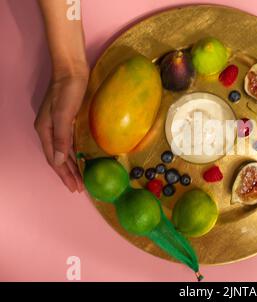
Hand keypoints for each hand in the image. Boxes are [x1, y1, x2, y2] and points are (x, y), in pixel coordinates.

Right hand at [34, 68, 88, 192]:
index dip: (64, 174)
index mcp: (45, 130)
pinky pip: (69, 143)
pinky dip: (74, 154)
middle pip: (58, 158)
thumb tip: (59, 161)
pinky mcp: (67, 120)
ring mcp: (58, 125)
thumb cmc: (68, 90)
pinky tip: (80, 159)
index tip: (73, 187)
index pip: (54, 159)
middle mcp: (49, 130)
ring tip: (79, 179)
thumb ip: (61, 138)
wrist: (72, 69)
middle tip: (78, 188)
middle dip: (67, 174)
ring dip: (71, 166)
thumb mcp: (63, 114)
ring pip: (64, 151)